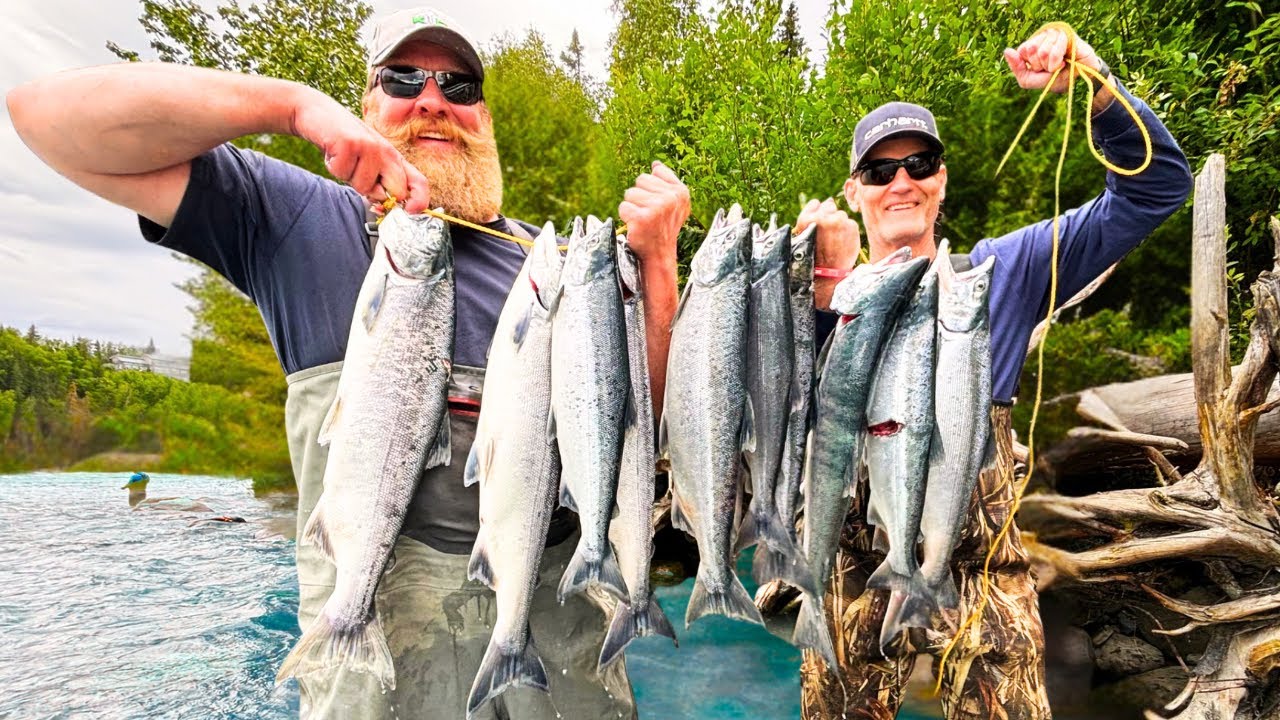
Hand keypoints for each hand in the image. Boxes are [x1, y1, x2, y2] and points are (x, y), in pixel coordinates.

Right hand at [292, 89, 430, 213]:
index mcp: (394, 157)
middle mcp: (387, 151)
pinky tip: (334, 152)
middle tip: (358, 174)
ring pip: (364, 187)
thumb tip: (385, 205)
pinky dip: (334, 167)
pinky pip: (342, 174)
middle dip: (375, 193)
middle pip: (396, 191)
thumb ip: (379, 182)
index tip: (411, 211)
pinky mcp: (351, 144)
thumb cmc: (344, 142)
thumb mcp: (367, 162)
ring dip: (348, 178)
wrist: (317, 112)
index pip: (419, 182)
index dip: (420, 201)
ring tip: (344, 158)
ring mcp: (371, 146)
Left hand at [618, 161, 688, 267]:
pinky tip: (636, 226)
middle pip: (640, 180)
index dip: (652, 188)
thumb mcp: (673, 204)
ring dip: (632, 206)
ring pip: (630, 193)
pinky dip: (626, 216)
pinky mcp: (642, 218)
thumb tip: (655, 164)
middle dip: (640, 196)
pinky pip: (623, 207)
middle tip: (649, 214)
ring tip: (642, 220)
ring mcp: (658, 208)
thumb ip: (666, 182)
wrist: (659, 254)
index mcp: (681, 192)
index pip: (655, 172)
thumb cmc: (663, 227)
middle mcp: (672, 198)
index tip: (659, 205)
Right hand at [797, 198, 859, 310]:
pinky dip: (848, 231)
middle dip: (829, 216)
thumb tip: (830, 201)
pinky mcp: (851, 226)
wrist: (828, 272)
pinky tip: (843, 242)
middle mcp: (821, 217)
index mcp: (806, 218)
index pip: (815, 203)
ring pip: (841, 214)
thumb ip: (814, 216)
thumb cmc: (815, 254)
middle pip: (829, 206)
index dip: (817, 213)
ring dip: (840, 224)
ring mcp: (837, 221)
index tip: (818, 225)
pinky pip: (850, 223)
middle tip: (828, 234)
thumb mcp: (806, 234)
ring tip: (835, 240)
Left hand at [1003, 24, 1103, 94]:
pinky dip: (1058, 60)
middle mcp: (1040, 37)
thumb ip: (1017, 68)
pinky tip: (1065, 60)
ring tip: (1059, 63)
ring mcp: (1052, 33)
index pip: (1022, 51)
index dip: (1031, 64)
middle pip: (1031, 50)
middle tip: (1051, 66)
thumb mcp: (1029, 80)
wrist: (1077, 77)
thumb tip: (1007, 51)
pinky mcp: (1065, 33)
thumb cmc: (1054, 77)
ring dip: (1051, 63)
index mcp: (1030, 46)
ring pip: (1042, 50)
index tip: (1040, 69)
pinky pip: (1054, 49)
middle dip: (1041, 64)